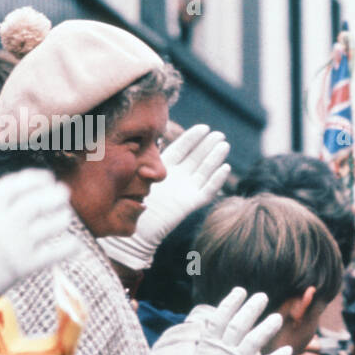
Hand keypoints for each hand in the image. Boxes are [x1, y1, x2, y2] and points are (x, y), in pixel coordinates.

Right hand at [0, 170, 78, 334]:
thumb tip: (1, 203)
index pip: (19, 184)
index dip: (36, 179)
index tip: (46, 178)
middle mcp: (5, 220)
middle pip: (40, 200)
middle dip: (55, 194)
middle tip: (63, 193)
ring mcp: (17, 242)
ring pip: (53, 223)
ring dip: (63, 217)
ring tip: (65, 216)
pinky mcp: (25, 265)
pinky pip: (56, 252)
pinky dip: (69, 246)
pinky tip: (74, 244)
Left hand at [99, 124, 230, 269]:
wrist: (135, 227)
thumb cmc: (130, 201)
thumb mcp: (136, 173)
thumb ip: (145, 156)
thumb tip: (147, 135)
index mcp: (165, 168)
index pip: (182, 149)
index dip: (193, 138)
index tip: (204, 127)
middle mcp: (178, 177)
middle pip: (197, 157)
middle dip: (208, 145)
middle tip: (219, 134)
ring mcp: (186, 189)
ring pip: (205, 171)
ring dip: (215, 158)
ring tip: (224, 145)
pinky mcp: (191, 204)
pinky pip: (207, 191)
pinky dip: (216, 180)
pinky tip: (225, 168)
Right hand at [185, 288, 291, 354]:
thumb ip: (209, 350)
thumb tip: (211, 335)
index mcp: (208, 347)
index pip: (219, 318)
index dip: (230, 303)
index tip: (240, 291)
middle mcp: (221, 352)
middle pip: (239, 324)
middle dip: (251, 308)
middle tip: (261, 296)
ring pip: (254, 340)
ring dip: (267, 327)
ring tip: (277, 318)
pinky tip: (289, 350)